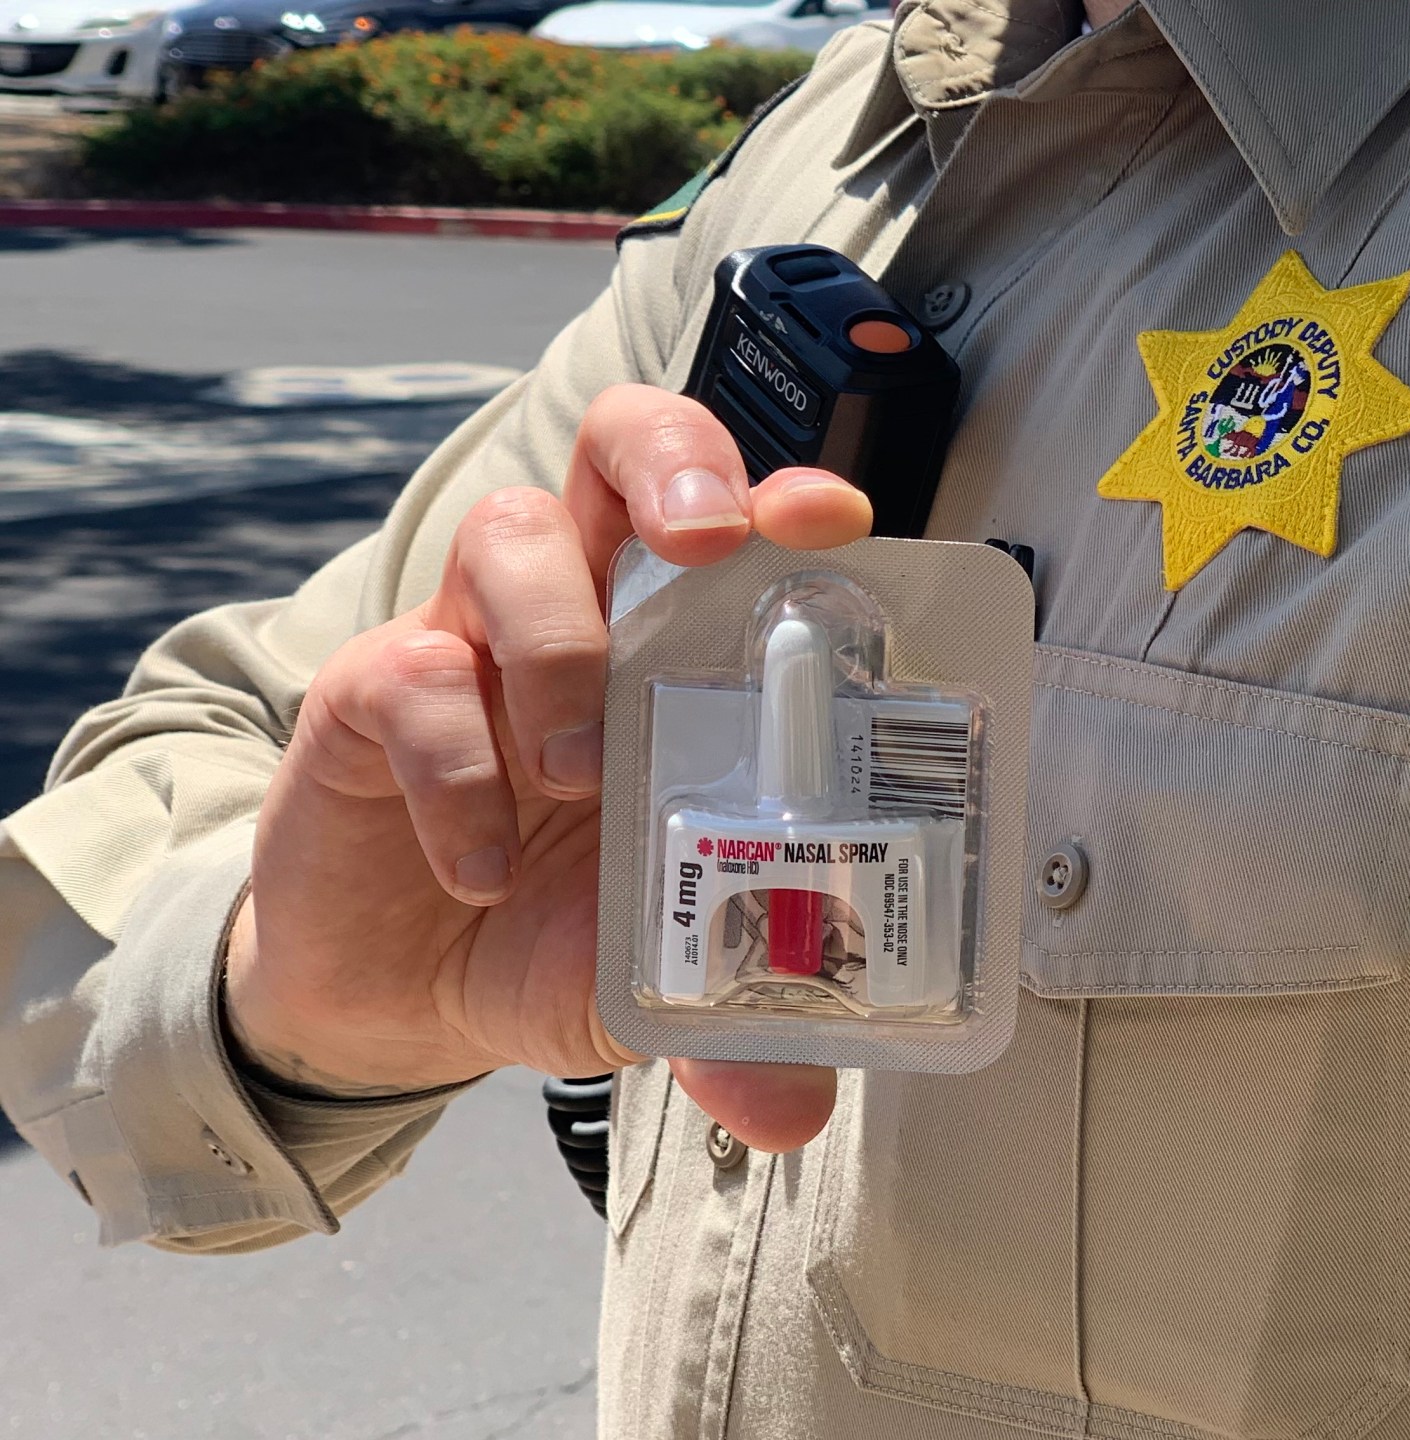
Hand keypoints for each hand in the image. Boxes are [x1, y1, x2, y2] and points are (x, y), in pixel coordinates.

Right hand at [222, 384, 862, 1151]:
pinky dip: (458, 771)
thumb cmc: (552, 934)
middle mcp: (585, 611)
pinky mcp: (370, 692)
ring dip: (562, 646)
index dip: (786, 493)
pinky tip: (483, 866)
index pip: (740, 522)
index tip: (833, 521)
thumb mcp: (652, 980)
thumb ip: (729, 1027)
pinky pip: (414, 679)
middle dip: (676, 464)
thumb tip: (796, 1110)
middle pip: (623, 448)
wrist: (395, 993)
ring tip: (579, 777)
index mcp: (681, 649)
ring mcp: (473, 638)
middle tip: (706, 545)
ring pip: (511, 533)